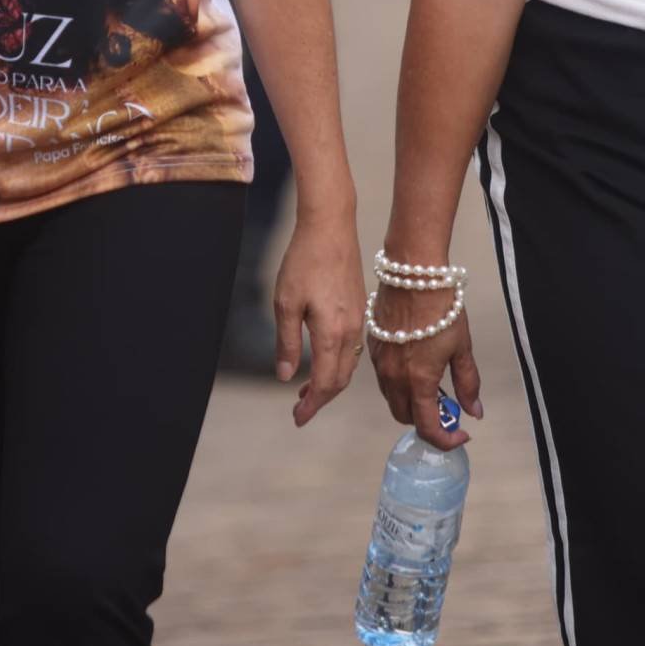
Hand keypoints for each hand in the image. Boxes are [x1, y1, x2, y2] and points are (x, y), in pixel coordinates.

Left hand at [271, 210, 366, 427]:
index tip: (298, 419)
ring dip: (330, 382)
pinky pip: (352, 348)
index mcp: (333, 332)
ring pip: (348, 365)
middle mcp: (351, 331)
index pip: (327, 383)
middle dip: (321, 398)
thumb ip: (288, 343)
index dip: (312, 405)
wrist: (331, 226)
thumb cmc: (304, 261)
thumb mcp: (285, 303)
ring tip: (306, 390)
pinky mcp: (359, 308)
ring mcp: (359, 319)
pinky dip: (338, 363)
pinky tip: (321, 360)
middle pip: (341, 379)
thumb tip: (286, 377)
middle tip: (299, 410)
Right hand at [364, 253, 482, 450]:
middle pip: (405, 417)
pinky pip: (383, 378)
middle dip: (426, 421)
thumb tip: (474, 411)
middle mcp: (394, 378)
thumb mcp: (461, 347)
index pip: (428, 428)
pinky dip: (398, 383)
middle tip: (446, 406)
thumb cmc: (441, 308)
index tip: (460, 434)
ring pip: (392, 398)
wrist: (413, 275)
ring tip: (431, 383)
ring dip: (410, 402)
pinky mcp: (372, 348)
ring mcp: (379, 364)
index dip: (446, 440)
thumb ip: (467, 383)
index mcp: (418, 381)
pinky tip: (414, 364)